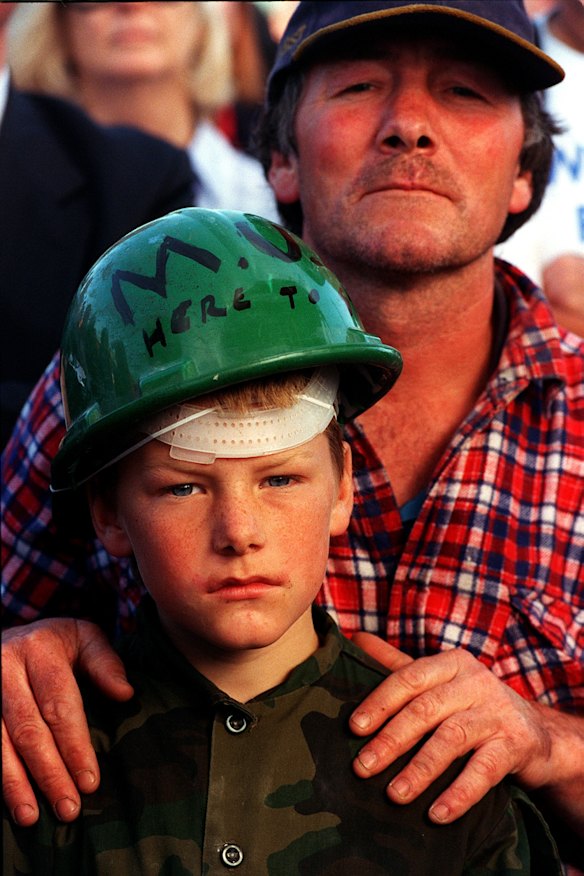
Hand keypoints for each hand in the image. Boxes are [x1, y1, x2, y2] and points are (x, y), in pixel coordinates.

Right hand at [2, 618, 132, 825]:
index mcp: (39, 649)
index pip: (59, 706)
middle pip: (29, 731)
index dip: (75, 746)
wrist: (9, 638)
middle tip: (68, 808)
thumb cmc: (55, 644)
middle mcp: (6, 668)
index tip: (89, 782)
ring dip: (16, 784)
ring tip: (32, 816)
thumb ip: (105, 663)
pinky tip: (11, 800)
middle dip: (49, 773)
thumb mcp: (84, 637)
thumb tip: (125, 694)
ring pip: (0, 744)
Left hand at [349, 633, 561, 823]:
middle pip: (426, 709)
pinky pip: (484, 771)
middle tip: (363, 766)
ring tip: (395, 794)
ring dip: (420, 769)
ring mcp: (497, 712)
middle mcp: (475, 682)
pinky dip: (459, 793)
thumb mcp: (439, 681)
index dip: (380, 703)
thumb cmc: (472, 705)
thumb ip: (398, 664)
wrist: (537, 732)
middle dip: (392, 739)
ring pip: (451, 739)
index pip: (409, 679)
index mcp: (451, 663)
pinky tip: (438, 814)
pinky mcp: (516, 744)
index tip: (354, 728)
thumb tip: (356, 639)